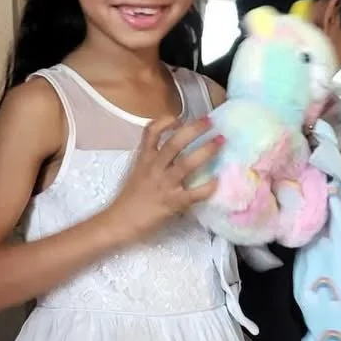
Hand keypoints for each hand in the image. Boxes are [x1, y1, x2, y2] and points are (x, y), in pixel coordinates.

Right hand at [102, 117, 220, 242]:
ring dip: (206, 151)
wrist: (120, 222)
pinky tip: (217, 181)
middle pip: (174, 143)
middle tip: (211, 122)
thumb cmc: (130, 198)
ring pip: (187, 163)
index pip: (151, 132)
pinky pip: (194, 193)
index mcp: (145, 159)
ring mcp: (164, 184)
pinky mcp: (173, 202)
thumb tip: (176, 152)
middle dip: (194, 130)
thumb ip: (153, 161)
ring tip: (220, 142)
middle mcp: (155, 168)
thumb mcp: (137, 172)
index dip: (165, 121)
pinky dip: (208, 186)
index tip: (179, 118)